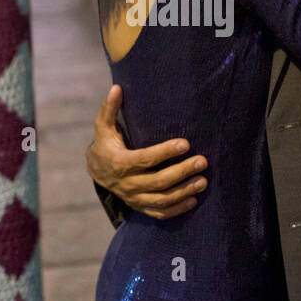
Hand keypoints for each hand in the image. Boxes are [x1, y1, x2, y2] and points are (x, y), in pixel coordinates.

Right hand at [85, 84, 207, 218]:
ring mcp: (134, 198)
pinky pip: (159, 213)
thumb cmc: (105, 144)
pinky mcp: (140, 206)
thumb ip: (110, 109)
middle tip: (202, 161)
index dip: (166, 152)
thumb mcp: (103, 127)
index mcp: (120, 163)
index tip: (186, 143)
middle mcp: (128, 183)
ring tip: (203, 181)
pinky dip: (177, 209)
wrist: (97, 171)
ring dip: (184, 192)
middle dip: (182, 171)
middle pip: (159, 181)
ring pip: (161, 199)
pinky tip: (193, 200)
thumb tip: (116, 88)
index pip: (146, 159)